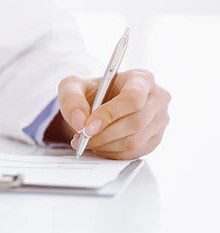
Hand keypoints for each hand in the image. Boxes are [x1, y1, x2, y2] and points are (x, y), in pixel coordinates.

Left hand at [51, 69, 170, 159]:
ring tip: (87, 142)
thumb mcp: (72, 87)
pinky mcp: (155, 139)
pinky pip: (135, 152)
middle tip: (82, 138)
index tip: (88, 126)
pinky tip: (99, 146)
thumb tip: (80, 122)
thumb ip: (72, 99)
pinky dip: (112, 153)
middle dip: (104, 134)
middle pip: (136, 122)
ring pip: (135, 141)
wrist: (98, 106)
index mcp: (141, 79)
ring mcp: (159, 120)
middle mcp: (157, 98)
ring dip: (105, 145)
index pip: (133, 98)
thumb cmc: (90, 93)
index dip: (110, 114)